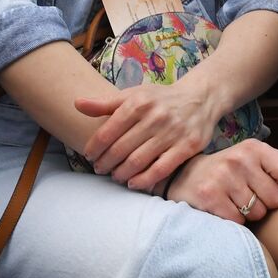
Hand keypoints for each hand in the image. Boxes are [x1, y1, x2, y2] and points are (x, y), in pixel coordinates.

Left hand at [75, 82, 222, 190]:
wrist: (201, 98)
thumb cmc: (161, 99)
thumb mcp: (134, 95)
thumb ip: (105, 103)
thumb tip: (77, 104)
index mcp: (138, 103)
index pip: (108, 131)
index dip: (94, 148)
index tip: (89, 156)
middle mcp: (155, 117)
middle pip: (121, 149)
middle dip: (105, 163)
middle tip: (99, 169)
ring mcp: (172, 133)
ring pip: (138, 161)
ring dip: (121, 173)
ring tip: (115, 176)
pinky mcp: (187, 147)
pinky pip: (161, 169)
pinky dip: (144, 180)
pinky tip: (133, 183)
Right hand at [165, 140, 277, 223]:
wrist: (185, 177)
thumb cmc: (226, 171)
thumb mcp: (254, 160)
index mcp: (254, 148)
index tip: (268, 183)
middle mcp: (239, 160)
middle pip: (275, 199)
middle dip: (264, 203)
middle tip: (246, 194)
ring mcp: (224, 179)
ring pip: (257, 214)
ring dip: (248, 214)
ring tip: (233, 200)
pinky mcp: (211, 198)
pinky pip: (239, 222)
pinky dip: (233, 221)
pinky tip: (223, 208)